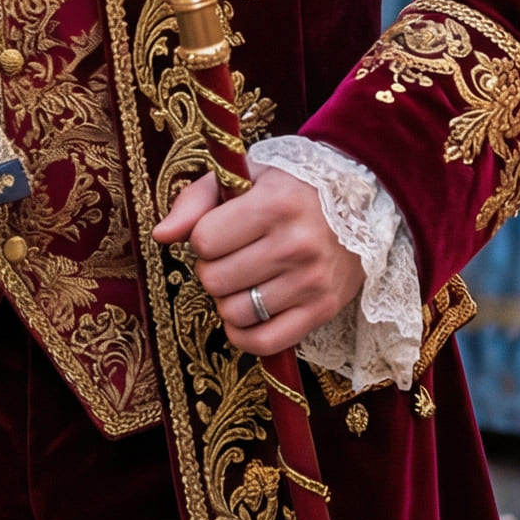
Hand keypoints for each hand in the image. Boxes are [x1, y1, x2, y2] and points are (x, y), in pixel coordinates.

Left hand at [152, 165, 363, 356]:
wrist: (359, 201)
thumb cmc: (289, 188)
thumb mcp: (244, 176)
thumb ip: (196, 201)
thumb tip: (160, 234)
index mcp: (273, 205)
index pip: (203, 241)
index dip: (201, 239)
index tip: (218, 231)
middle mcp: (294, 245)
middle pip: (214, 280)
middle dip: (211, 270)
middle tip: (229, 258)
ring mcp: (311, 281)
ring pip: (235, 313)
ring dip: (227, 301)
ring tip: (241, 282)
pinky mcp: (323, 310)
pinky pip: (265, 343)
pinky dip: (244, 336)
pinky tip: (245, 316)